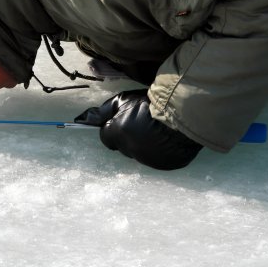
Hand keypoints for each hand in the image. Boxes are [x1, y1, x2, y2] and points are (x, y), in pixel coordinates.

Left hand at [75, 90, 202, 169]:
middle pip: (123, 147)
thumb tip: (80, 120)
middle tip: (144, 121)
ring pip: (141, 154)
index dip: (114, 126)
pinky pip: (159, 159)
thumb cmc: (150, 103)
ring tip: (158, 129)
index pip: (106, 137)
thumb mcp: (123, 101)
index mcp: (119, 134)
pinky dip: (161, 151)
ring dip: (145, 144)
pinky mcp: (168, 165)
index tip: (126, 119)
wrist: (187, 110)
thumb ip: (101, 112)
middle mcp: (133, 151)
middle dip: (129, 136)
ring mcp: (151, 160)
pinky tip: (168, 138)